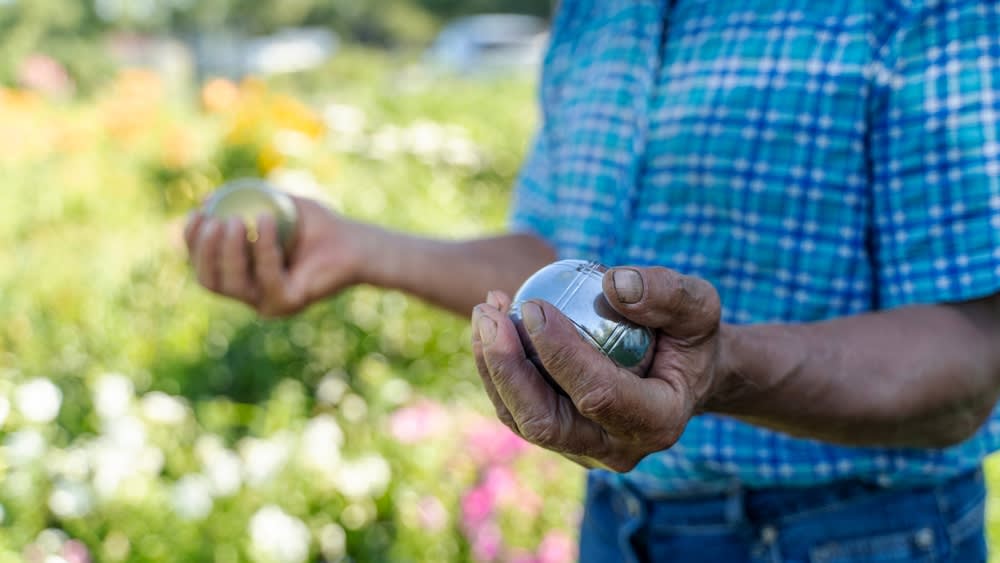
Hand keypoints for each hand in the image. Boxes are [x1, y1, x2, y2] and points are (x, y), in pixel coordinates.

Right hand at [185, 196, 366, 316]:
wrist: (355, 242)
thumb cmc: (316, 224)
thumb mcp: (274, 204)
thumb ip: (241, 201)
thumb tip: (205, 200)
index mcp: (242, 274)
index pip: (204, 264)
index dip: (191, 242)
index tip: (195, 214)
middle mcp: (251, 293)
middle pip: (210, 280)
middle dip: (203, 251)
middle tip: (213, 220)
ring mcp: (268, 303)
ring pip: (233, 284)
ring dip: (230, 250)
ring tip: (237, 219)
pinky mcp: (287, 303)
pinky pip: (267, 277)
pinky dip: (264, 247)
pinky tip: (268, 219)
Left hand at [472, 267, 722, 471]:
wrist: (682, 371)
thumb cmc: (690, 334)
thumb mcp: (698, 305)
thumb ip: (667, 293)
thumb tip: (613, 285)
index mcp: (657, 422)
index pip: (598, 395)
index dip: (561, 353)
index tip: (534, 305)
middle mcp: (616, 449)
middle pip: (545, 422)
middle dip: (508, 367)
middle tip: (490, 314)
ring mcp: (584, 450)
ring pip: (522, 420)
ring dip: (493, 366)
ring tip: (485, 312)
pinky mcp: (560, 439)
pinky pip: (517, 410)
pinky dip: (497, 369)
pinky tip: (492, 324)